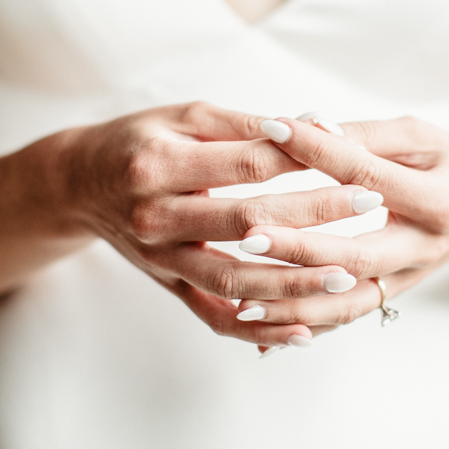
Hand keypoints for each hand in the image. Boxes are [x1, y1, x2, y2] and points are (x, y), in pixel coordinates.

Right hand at [60, 103, 384, 347]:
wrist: (78, 184)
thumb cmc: (140, 139)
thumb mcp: (184, 117)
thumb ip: (246, 125)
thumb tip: (318, 124)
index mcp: (160, 164)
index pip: (245, 165)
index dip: (303, 161)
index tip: (353, 160)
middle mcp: (156, 216)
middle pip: (247, 221)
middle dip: (315, 215)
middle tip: (369, 204)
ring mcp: (162, 259)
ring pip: (235, 280)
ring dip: (295, 282)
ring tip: (348, 275)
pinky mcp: (168, 286)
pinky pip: (215, 317)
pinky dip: (258, 330)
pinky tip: (304, 331)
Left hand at [226, 115, 448, 347]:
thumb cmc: (444, 164)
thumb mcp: (418, 138)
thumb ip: (366, 135)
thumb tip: (312, 125)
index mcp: (439, 200)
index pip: (370, 175)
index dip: (321, 150)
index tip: (273, 128)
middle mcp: (423, 248)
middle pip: (358, 256)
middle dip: (300, 249)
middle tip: (247, 235)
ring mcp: (405, 280)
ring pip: (348, 303)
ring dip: (294, 305)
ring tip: (244, 299)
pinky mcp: (388, 297)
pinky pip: (343, 319)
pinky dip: (302, 327)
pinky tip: (258, 329)